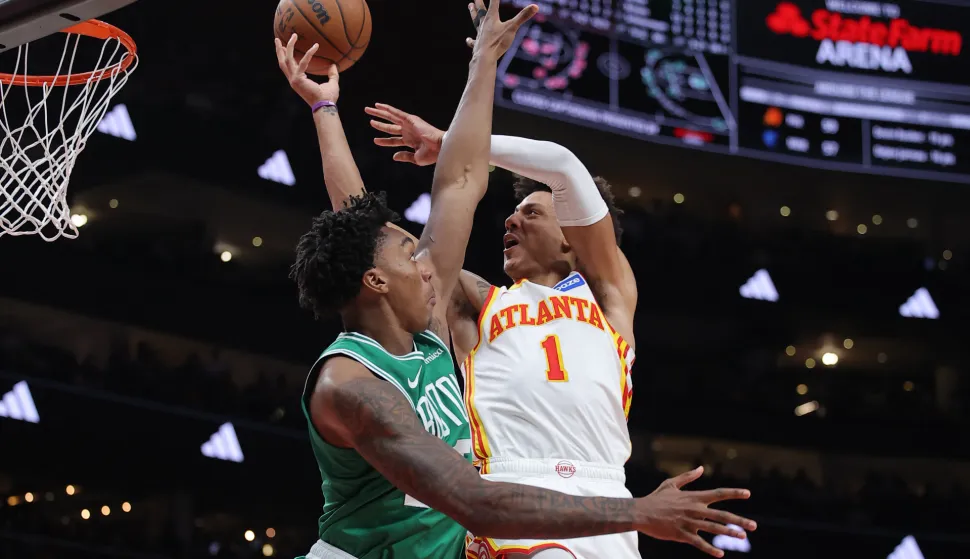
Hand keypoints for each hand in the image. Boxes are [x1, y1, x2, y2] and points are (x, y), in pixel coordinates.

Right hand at [274, 33, 338, 106]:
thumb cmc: (328, 98)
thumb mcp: (331, 84)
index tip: (282, 47)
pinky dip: (309, 54)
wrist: (325, 106)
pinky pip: (303, 62)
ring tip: (294, 35)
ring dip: (289, 47)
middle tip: (277, 39)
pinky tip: (315, 46)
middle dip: (279, 50)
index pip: (288, 67)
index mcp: (297, 81)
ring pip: (287, 59)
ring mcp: (294, 79)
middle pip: (282, 62)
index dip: (284, 56)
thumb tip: (333, 65)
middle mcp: (293, 80)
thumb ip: (332, 74)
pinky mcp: (298, 79)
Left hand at [364, 103, 444, 165]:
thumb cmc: (431, 155)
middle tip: (370, 122)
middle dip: (379, 124)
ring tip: (368, 110)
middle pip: (390, 127)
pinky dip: (387, 108)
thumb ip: (405, 156)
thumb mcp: (416, 159)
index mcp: (410, 141)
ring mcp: (409, 125)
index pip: (394, 140)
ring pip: (390, 117)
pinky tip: (378, 105)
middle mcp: (408, 131)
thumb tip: (394, 156)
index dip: (385, 140)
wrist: (439, 147)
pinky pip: (396, 112)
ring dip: (379, 113)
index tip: (375, 140)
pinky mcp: (410, 119)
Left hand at [465, 0, 537, 58]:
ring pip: (476, 21)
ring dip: (473, 13)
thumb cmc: (498, 42)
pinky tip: (468, 40)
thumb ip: (523, 17)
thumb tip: (536, 6)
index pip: (494, 3)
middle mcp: (484, 24)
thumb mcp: (513, 28)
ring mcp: (479, 34)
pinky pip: (473, 41)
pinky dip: (470, 40)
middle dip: (479, 1)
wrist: (485, 57)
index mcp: (492, 18)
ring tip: (470, 6)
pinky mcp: (477, 44)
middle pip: (481, 9)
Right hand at [635, 467, 756, 557]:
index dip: (734, 493)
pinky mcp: (682, 534)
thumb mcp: (671, 484)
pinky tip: (720, 554)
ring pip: (714, 529)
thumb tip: (701, 468)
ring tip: (742, 536)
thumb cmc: (656, 498)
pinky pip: (699, 543)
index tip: (748, 494)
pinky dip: (710, 549)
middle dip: (739, 521)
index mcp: (694, 497)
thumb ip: (688, 477)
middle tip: (754, 526)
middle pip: (722, 515)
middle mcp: (695, 509)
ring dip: (729, 533)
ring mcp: (689, 522)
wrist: (641, 512)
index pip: (718, 493)